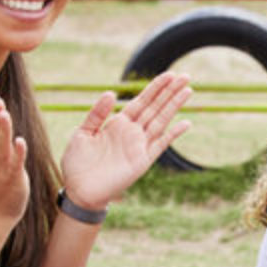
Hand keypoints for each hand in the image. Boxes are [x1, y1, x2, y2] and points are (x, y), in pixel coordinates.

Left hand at [60, 72, 192, 209]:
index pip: (141, 101)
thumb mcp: (82, 133)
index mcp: (118, 123)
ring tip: (188, 90)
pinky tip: (186, 123)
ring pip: (161, 120)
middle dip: (170, 91)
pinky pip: (160, 144)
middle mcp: (132, 132)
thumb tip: (111, 93)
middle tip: (185, 76)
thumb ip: (97, 113)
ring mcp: (139, 146)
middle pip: (155, 107)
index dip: (155, 88)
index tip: (169, 75)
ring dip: (174, 106)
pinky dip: (173, 134)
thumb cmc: (77, 164)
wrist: (79, 191)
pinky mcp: (142, 161)